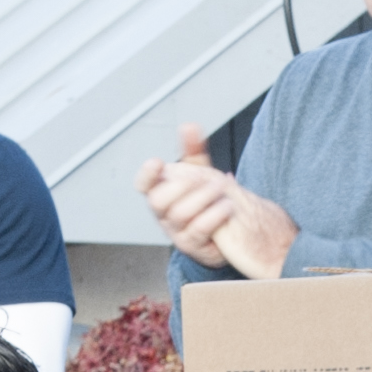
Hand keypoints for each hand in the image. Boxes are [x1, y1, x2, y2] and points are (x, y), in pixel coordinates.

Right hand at [133, 127, 293, 278]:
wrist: (226, 232)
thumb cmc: (205, 200)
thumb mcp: (200, 174)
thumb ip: (194, 151)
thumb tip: (189, 125)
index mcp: (161, 194)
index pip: (143, 185)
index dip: (146, 175)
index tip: (157, 162)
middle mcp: (164, 215)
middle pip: (158, 201)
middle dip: (181, 186)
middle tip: (204, 178)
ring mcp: (177, 232)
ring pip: (180, 215)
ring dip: (202, 199)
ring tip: (221, 189)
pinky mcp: (194, 246)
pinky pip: (199, 231)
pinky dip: (214, 216)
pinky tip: (227, 207)